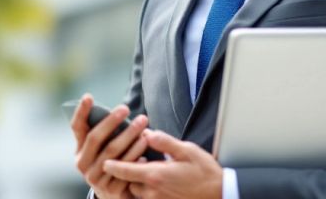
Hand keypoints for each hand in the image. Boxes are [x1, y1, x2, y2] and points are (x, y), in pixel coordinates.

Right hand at [71, 94, 151, 198]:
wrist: (112, 195)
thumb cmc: (110, 162)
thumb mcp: (101, 150)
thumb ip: (105, 134)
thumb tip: (117, 111)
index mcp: (79, 150)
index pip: (76, 128)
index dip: (81, 112)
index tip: (88, 96)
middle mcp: (83, 164)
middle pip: (95, 138)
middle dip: (111, 121)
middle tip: (126, 107)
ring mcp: (95, 178)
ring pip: (112, 154)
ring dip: (129, 138)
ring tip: (143, 126)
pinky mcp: (110, 190)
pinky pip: (125, 172)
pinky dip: (135, 160)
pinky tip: (145, 153)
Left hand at [103, 130, 221, 198]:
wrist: (221, 194)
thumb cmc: (205, 172)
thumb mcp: (187, 150)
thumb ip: (164, 142)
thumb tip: (147, 133)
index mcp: (156, 175)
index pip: (125, 170)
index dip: (112, 164)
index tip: (104, 160)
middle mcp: (153, 191)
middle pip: (127, 182)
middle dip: (126, 172)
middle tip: (128, 158)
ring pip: (136, 192)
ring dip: (136, 182)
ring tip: (142, 168)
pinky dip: (145, 191)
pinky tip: (154, 181)